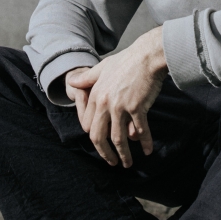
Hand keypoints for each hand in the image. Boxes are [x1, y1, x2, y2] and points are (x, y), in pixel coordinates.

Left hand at [66, 27, 167, 167]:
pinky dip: (145, 142)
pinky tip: (148, 150)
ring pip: (118, 138)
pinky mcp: (137, 107)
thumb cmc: (127, 60)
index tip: (103, 147)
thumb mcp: (103, 68)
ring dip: (124, 154)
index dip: (96, 139)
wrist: (147, 55)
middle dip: (106, 154)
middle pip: (100, 136)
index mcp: (96, 95)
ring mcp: (120, 106)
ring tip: (128, 163)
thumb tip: (72, 82)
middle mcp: (105, 103)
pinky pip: (140, 131)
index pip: (89, 125)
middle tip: (112, 162)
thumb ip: (87, 78)